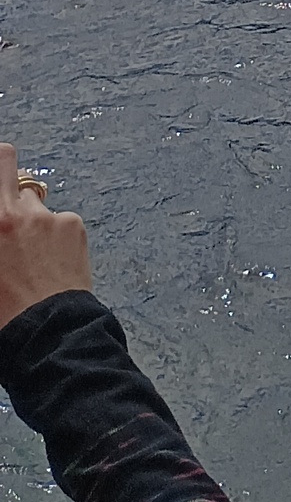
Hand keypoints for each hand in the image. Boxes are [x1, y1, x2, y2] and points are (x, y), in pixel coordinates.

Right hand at [0, 144, 91, 330]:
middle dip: (8, 178)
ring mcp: (46, 215)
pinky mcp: (73, 224)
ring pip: (35, 202)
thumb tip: (2, 229)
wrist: (44, 331)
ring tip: (31, 255)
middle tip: (11, 211)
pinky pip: (60, 220)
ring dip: (31, 218)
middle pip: (13, 169)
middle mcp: (16, 211)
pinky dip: (55, 235)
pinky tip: (51, 263)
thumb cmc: (4, 310)